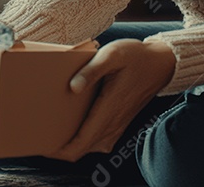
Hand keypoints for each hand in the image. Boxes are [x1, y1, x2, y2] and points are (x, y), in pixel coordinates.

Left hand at [46, 39, 175, 161]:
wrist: (162, 63)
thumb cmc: (136, 56)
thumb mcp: (112, 54)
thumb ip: (91, 70)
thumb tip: (73, 87)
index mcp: (109, 108)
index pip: (82, 142)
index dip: (60, 150)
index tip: (43, 145)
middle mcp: (114, 122)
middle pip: (83, 150)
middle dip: (61, 148)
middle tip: (41, 135)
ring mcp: (118, 125)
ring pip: (91, 147)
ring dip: (72, 144)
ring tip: (53, 130)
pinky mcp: (120, 122)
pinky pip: (99, 140)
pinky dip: (84, 140)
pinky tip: (73, 126)